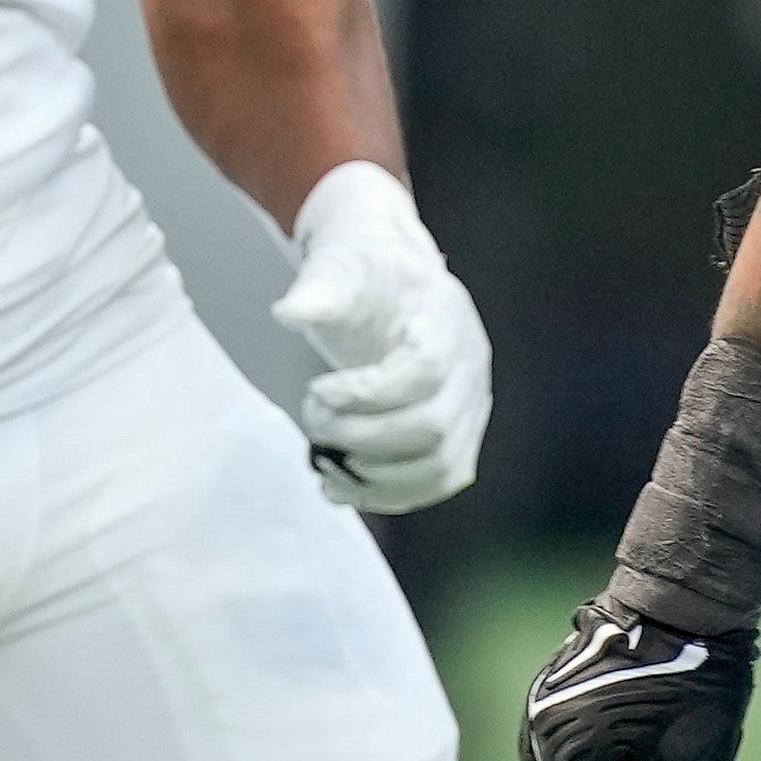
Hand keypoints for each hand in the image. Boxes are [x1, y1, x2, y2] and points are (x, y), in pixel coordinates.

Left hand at [274, 161, 486, 511]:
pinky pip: (438, 479)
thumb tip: (288, 312)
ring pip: (441, 465)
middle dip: (363, 436)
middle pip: (433, 426)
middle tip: (313, 422)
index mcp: (446, 318)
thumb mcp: (337, 266)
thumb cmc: (363, 275)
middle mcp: (470, 365)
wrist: (388, 282)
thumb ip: (318, 289)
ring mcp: (472, 404)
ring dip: (378, 478)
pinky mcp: (460, 433)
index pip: (424, 372)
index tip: (317, 389)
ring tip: (325, 466)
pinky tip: (344, 487)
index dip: (369, 392)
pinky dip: (391, 494)